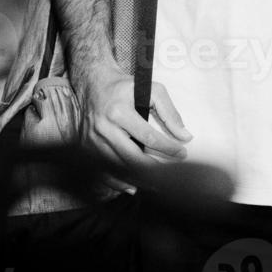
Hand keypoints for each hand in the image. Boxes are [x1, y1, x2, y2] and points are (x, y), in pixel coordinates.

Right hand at [73, 64, 191, 189]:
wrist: (92, 84)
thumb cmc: (124, 87)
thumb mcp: (150, 89)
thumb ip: (169, 111)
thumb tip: (184, 136)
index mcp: (119, 111)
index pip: (148, 137)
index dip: (168, 148)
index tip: (182, 153)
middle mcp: (104, 128)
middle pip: (132, 158)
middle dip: (154, 170)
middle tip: (170, 176)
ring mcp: (93, 140)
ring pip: (119, 168)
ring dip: (139, 179)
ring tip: (157, 183)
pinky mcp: (87, 147)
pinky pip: (103, 171)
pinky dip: (118, 183)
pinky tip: (133, 187)